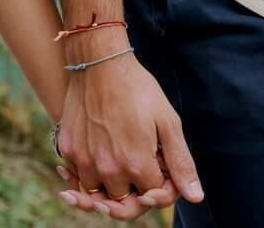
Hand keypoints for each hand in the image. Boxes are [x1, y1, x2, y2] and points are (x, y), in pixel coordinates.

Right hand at [53, 52, 202, 218]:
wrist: (98, 62)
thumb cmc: (137, 89)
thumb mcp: (167, 122)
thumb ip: (180, 163)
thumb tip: (195, 197)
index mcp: (136, 164)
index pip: (154, 197)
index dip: (162, 184)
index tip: (161, 164)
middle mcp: (107, 169)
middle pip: (125, 201)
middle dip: (136, 190)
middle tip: (139, 163)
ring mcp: (84, 160)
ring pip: (98, 193)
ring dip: (110, 184)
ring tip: (119, 159)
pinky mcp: (67, 149)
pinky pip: (78, 175)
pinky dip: (88, 173)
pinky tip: (99, 154)